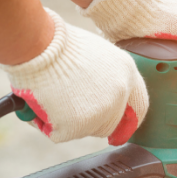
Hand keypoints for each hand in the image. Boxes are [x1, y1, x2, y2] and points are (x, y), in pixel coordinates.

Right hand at [1, 9, 148, 144]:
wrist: (37, 44)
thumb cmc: (60, 44)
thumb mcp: (98, 54)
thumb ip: (108, 77)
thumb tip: (105, 97)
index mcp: (127, 73)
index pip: (139, 106)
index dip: (130, 121)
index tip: (121, 132)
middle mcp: (119, 95)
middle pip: (110, 124)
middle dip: (93, 122)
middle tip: (73, 111)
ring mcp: (101, 112)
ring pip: (86, 130)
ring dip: (70, 121)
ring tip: (53, 97)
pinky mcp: (78, 125)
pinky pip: (62, 133)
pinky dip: (50, 124)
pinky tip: (43, 104)